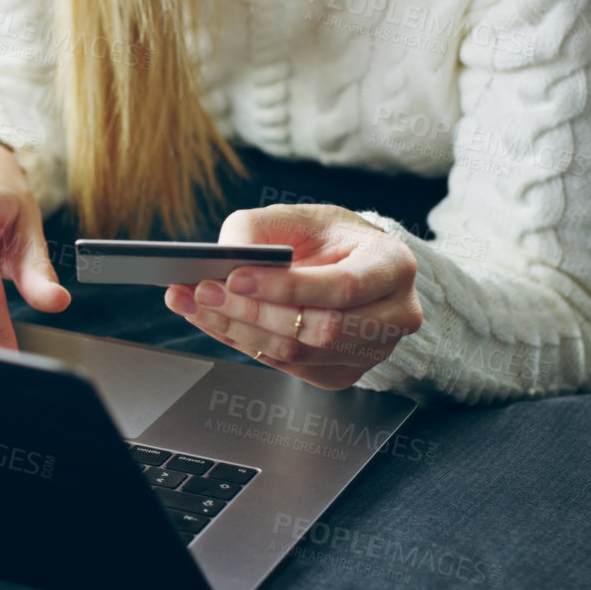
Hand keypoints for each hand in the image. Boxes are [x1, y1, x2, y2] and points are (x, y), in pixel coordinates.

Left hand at [164, 204, 421, 389]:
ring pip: (300, 354)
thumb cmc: (325, 237)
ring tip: (195, 305)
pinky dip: (246, 344)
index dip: (285, 286)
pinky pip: (290, 369)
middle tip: (202, 292)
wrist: (346, 264)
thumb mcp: (296, 217)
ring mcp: (373, 351)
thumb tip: (224, 256)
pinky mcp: (344, 373)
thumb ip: (258, 229)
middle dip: (253, 312)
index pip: (342, 286)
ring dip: (239, 331)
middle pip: (321, 329)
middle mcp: (395, 314)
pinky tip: (217, 322)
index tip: (234, 277)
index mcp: (394, 265)